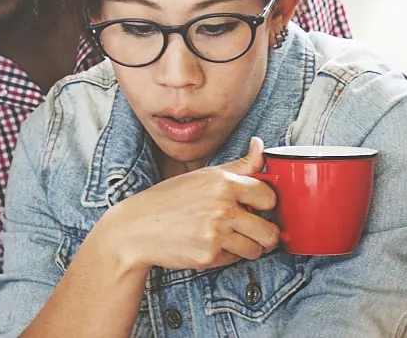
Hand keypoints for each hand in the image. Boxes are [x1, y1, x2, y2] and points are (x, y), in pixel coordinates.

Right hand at [83, 137, 280, 273]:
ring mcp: (216, 233)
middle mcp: (223, 207)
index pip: (269, 197)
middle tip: (255, 230)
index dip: (267, 204)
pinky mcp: (208, 256)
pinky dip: (226, 256)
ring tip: (231, 238)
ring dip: (249, 247)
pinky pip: (234, 260)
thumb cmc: (169, 200)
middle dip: (266, 233)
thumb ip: (239, 165)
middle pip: (270, 231)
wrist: (137, 229)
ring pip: (256, 250)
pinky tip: (210, 244)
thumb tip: (260, 145)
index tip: (260, 207)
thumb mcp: (203, 175)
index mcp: (224, 183)